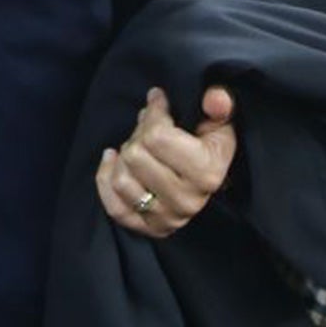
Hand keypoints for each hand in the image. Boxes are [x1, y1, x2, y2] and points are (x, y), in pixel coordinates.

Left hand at [96, 85, 235, 239]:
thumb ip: (218, 105)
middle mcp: (188, 201)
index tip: (158, 104)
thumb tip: (215, 98)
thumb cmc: (207, 144)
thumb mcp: (218, 121)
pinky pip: (113, 206)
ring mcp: (167, 218)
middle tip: (147, 130)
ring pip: (121, 179)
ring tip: (136, 147)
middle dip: (138, 135)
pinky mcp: (148, 228)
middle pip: (135, 155)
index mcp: (207, 173)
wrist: (205, 179)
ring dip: (123, 157)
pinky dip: (106, 179)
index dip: (154, 114)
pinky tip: (113, 161)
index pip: (157, 137)